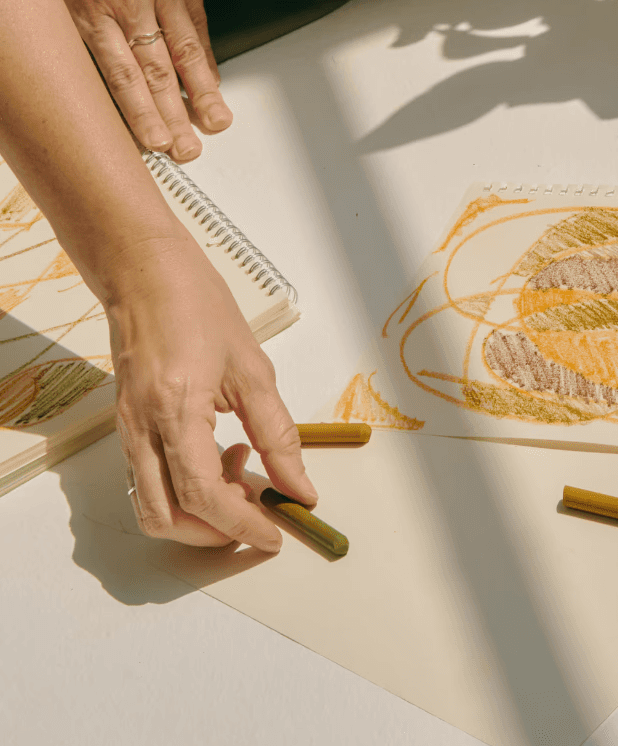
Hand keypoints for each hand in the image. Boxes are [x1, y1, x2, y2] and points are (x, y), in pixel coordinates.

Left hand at [34, 0, 231, 163]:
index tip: (148, 144)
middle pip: (150, 73)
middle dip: (168, 118)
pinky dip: (207, 63)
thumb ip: (56, 15)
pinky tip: (214, 88)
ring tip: (213, 128)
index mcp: (82, 5)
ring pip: (181, 55)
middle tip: (182, 152)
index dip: (133, 113)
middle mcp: (122, 1)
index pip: (111, 74)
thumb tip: (50, 57)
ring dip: (198, 97)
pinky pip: (197, 29)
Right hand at [108, 231, 316, 548]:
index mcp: (176, 413)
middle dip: (216, 532)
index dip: (241, 525)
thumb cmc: (197, 305)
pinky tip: (217, 455)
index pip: (204, 497)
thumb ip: (278, 433)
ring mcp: (128, 431)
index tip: (274, 535)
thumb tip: (300, 486)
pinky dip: (182, 489)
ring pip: (151, 508)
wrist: (145, 273)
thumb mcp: (253, 368)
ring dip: (198, 513)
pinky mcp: (126, 426)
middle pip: (168, 519)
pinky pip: (146, 482)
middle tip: (260, 511)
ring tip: (240, 472)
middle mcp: (142, 430)